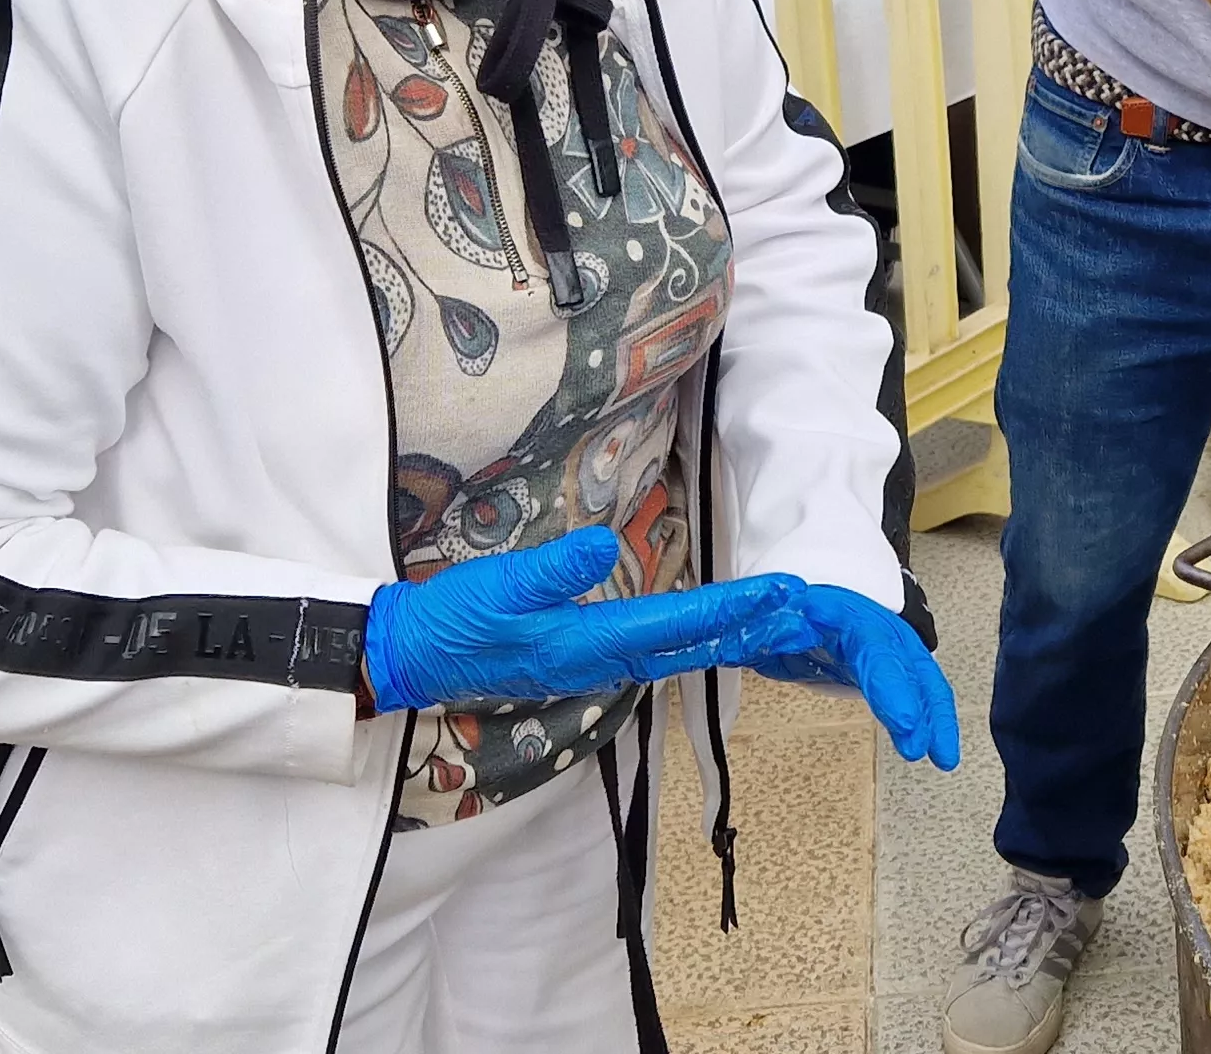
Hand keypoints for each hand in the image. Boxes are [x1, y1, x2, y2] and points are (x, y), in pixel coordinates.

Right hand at [362, 527, 812, 711]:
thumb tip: (601, 546)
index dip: (730, 609)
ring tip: (767, 616)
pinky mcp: (580, 656)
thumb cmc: (453, 619)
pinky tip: (703, 629)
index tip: (778, 595)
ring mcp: (590, 663)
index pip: (675, 626)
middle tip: (797, 606)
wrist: (413, 657)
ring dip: (722, 634)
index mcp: (585, 644)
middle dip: (744, 626)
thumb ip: (550, 570)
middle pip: (688, 646)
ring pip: (673, 652)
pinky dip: (688, 638)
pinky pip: (651, 651)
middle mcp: (598, 661)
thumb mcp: (497, 587)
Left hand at [752, 585, 961, 768]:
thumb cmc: (782, 612)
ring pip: (923, 678)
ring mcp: (891, 646)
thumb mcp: (762, 618)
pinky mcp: (896, 668)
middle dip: (914, 703)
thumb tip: (767, 640)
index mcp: (840, 611)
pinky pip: (923, 692)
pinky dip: (934, 721)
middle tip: (916, 743)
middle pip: (904, 663)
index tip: (903, 719)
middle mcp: (875, 627)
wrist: (798, 602)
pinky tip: (942, 753)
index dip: (889, 682)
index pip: (870, 644)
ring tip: (942, 756)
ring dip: (934, 717)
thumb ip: (763, 631)